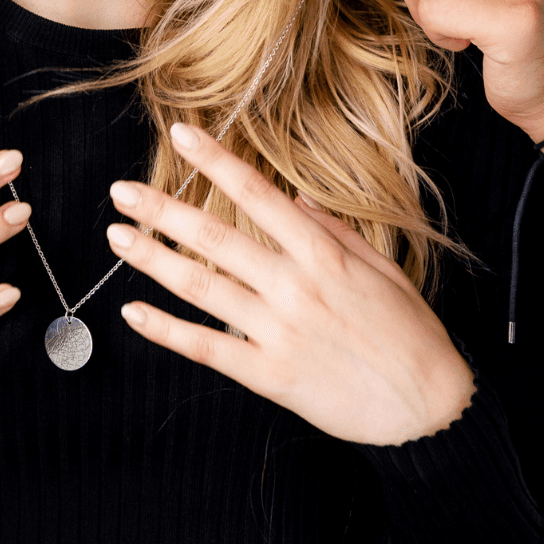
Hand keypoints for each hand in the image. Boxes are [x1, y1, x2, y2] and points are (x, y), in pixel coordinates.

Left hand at [107, 124, 473, 446]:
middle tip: (121, 191)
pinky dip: (166, 330)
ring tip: (117, 238)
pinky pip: (207, 348)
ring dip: (153, 260)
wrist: (427, 410)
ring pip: (202, 288)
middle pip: (215, 238)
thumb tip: (294, 200)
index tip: (182, 134)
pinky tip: (133, 311)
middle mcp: (295, 288)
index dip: (216, 162)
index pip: (258, 195)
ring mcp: (278, 332)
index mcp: (323, 255)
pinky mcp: (269, 376)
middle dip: (163, 210)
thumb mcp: (381, 267)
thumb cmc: (410, 334)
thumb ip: (333, 231)